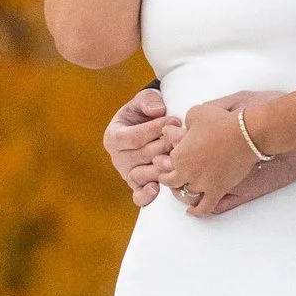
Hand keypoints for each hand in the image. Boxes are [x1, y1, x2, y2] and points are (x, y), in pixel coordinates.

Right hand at [104, 87, 173, 207]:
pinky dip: (147, 195)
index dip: (153, 129)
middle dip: (164, 146)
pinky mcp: (138, 186)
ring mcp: (127, 173)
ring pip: (143, 175)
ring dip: (162, 167)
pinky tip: (157, 189)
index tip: (174, 121)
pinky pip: (139, 195)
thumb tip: (157, 111)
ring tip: (178, 156)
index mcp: (113, 136)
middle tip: (182, 137)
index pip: (132, 137)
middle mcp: (117, 158)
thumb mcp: (144, 100)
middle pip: (141, 156)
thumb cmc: (145, 112)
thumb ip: (148, 100)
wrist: (148, 127)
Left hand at [160, 100, 263, 214]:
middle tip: (164, 171)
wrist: (246, 134)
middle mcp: (186, 173)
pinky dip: (196, 211)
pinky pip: (204, 207)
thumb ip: (184, 122)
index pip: (164, 159)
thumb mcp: (196, 113)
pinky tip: (191, 211)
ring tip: (178, 187)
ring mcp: (202, 184)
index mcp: (178, 155)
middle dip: (165, 175)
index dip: (163, 155)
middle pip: (170, 180)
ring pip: (184, 194)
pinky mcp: (217, 191)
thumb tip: (184, 126)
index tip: (162, 154)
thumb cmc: (222, 122)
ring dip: (179, 190)